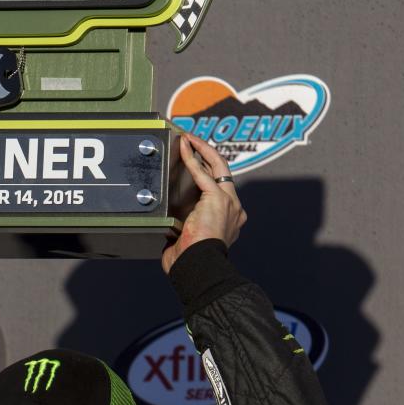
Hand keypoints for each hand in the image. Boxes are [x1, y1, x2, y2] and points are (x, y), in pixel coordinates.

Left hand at [161, 132, 246, 274]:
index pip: (221, 191)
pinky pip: (203, 172)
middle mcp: (234, 210)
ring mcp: (229, 202)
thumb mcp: (187, 243)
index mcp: (229, 221)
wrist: (198, 266)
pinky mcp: (218, 198)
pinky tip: (184, 145)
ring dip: (203, 150)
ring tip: (190, 138)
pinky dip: (193, 157)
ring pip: (219, 167)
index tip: (196, 164)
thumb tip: (169, 230)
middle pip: (224, 174)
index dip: (208, 174)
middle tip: (195, 143)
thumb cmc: (191, 263)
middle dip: (209, 155)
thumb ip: (183, 231)